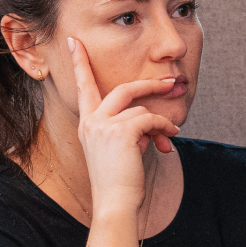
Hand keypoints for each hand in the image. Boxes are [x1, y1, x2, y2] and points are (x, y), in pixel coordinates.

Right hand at [70, 37, 179, 217]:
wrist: (115, 205)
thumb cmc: (119, 183)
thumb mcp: (119, 151)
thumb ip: (128, 129)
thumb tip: (150, 121)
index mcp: (87, 124)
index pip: (83, 87)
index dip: (80, 62)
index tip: (73, 41)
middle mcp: (92, 122)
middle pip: (122, 89)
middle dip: (150, 84)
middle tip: (172, 82)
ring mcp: (104, 125)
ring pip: (142, 109)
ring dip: (160, 123)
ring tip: (168, 138)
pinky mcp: (122, 131)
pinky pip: (151, 119)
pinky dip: (164, 127)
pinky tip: (168, 140)